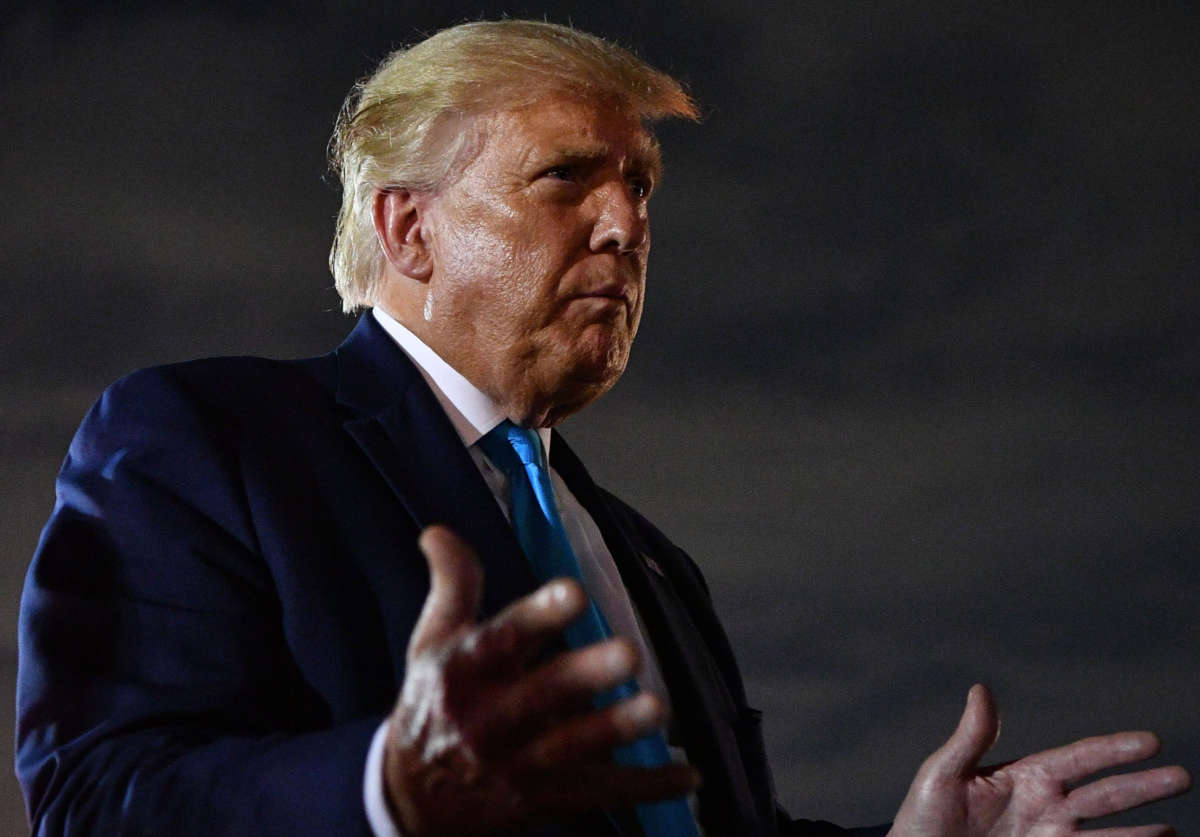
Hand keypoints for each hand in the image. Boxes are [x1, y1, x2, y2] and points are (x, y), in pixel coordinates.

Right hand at [382, 525, 699, 835]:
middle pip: (544, 693)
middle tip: (630, 653)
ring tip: (660, 708)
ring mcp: (518, 764)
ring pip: (574, 746)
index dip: (538, 615)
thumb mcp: (432, 642)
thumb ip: (453, 584)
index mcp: (467, 668)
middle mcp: (491, 716)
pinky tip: (688, 776)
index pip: (503, 637)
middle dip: (586, 675)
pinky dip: (646, 788)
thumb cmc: (432, 706)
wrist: (411, 800)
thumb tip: (439, 530)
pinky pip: (600, 794)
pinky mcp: (543, 800)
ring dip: (618, 729)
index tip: (574, 592)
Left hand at [888, 684, 1190, 835]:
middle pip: (1103, 794)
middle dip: (1142, 786)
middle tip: (1182, 777)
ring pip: (1107, 830)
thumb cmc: (922, 819)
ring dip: (1141, 827)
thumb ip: (970, 738)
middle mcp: (1045, 807)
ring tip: (1174, 826)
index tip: (1150, 741)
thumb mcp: (942, 775)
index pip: (1077, 758)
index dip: (1112, 750)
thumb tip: (981, 690)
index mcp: (1023, 777)